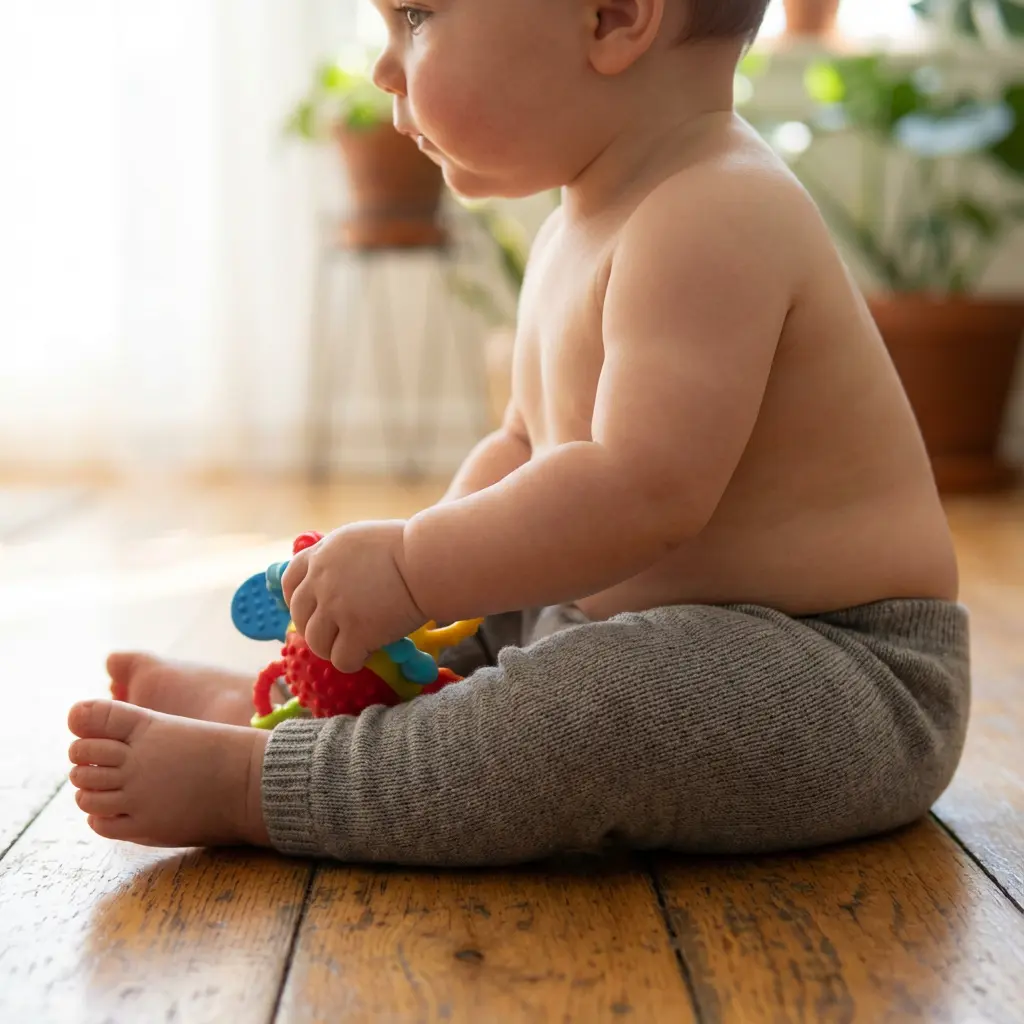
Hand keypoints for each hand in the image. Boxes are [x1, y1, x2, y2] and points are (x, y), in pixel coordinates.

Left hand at [281, 520, 424, 672]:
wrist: (429, 562)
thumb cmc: (409, 547)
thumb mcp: (361, 539)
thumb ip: (340, 558)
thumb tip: (334, 581)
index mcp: (322, 554)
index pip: (291, 581)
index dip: (298, 600)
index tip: (312, 610)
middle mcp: (322, 580)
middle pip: (300, 616)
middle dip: (315, 628)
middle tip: (336, 635)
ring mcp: (336, 608)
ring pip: (316, 643)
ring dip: (332, 648)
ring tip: (353, 648)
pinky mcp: (356, 633)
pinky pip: (341, 660)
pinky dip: (352, 662)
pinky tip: (367, 655)